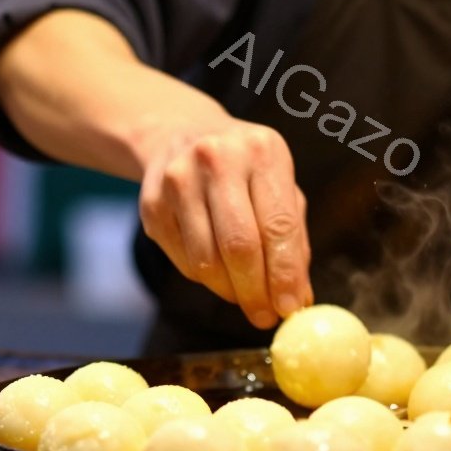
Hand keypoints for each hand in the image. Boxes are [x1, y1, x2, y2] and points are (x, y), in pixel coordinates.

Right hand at [136, 116, 312, 328]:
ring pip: (206, 260)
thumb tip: (298, 299)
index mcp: (262, 151)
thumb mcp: (278, 188)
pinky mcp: (152, 203)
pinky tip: (216, 270)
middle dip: (255, 292)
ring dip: (229, 291)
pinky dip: (205, 278)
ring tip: (244, 295)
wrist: (181, 134)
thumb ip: (293, 241)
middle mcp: (218, 158)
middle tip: (265, 317)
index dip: (285, 274)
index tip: (291, 308)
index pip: (278, 225)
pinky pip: (183, 261)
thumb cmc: (244, 170)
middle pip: (239, 246)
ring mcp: (178, 178)